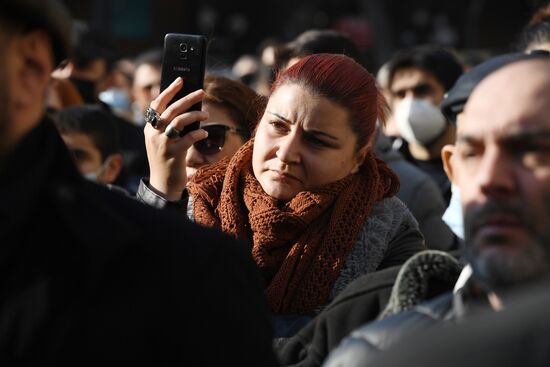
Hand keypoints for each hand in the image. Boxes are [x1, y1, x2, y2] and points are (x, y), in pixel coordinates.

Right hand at [144, 77, 208, 200]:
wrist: (163, 184)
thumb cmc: (167, 159)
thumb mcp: (163, 141)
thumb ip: (170, 126)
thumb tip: (188, 108)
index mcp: (149, 128)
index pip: (157, 104)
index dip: (169, 91)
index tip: (181, 80)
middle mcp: (153, 133)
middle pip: (171, 109)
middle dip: (188, 98)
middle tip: (201, 91)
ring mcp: (163, 144)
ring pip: (180, 121)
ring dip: (196, 115)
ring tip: (206, 114)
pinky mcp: (174, 154)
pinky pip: (189, 138)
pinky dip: (198, 134)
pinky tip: (204, 134)